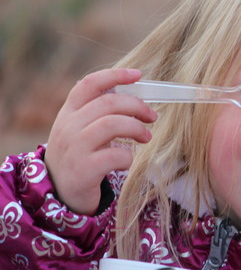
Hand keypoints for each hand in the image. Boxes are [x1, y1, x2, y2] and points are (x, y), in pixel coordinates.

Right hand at [45, 68, 157, 214]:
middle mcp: (68, 126)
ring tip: (146, 137)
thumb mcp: (81, 129)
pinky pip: (115, 155)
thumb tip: (136, 97)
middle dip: (137, 106)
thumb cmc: (80, 155)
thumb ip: (100, 112)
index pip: (90, 84)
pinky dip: (128, 157)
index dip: (115, 75)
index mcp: (69, 112)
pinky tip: (127, 162)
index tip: (138, 75)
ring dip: (136, 128)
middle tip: (151, 117)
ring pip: (112, 124)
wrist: (59, 193)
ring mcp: (73, 148)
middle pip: (108, 103)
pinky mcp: (83, 170)